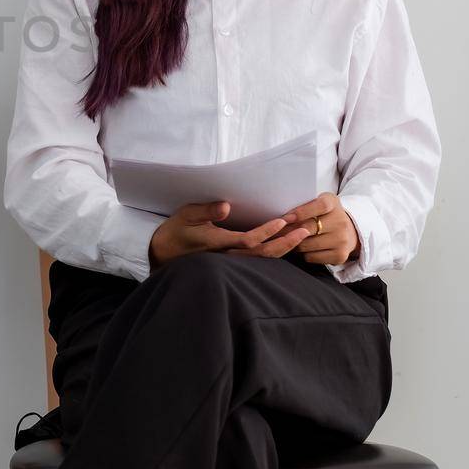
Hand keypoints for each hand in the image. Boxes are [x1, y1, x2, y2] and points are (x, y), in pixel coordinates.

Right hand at [149, 201, 310, 270]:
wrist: (164, 253)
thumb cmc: (176, 230)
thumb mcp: (186, 215)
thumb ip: (206, 211)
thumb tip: (226, 206)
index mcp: (217, 243)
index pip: (249, 240)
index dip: (267, 232)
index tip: (283, 221)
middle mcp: (227, 256)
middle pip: (262, 254)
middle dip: (285, 242)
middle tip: (305, 230)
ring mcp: (231, 262)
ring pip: (263, 259)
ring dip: (284, 248)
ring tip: (302, 235)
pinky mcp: (233, 262)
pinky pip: (258, 260)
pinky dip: (275, 252)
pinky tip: (287, 244)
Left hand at [256, 192, 360, 266]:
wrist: (349, 231)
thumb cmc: (324, 214)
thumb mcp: (317, 202)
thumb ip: (302, 204)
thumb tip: (278, 213)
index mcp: (333, 203)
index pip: (319, 205)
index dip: (301, 212)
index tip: (285, 218)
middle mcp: (341, 221)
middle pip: (308, 228)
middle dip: (287, 231)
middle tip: (273, 233)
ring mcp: (342, 240)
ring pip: (306, 245)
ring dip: (292, 244)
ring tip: (284, 240)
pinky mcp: (340, 255)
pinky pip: (311, 257)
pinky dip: (302, 254)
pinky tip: (300, 248)